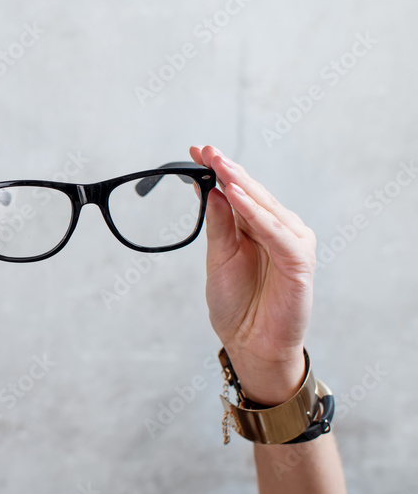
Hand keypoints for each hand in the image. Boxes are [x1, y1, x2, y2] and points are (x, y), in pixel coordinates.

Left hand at [190, 146, 316, 404]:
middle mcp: (277, 230)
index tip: (195, 151)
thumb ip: (218, 224)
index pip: (237, 191)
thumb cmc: (236, 303)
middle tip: (206, 151)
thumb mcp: (218, 257)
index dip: (218, 170)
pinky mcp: (299, 261)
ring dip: (243, 186)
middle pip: (252, 193)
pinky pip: (277, 232)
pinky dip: (257, 213)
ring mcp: (291, 243)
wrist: (250, 343)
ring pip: (267, 207)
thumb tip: (211, 190)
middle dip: (229, 170)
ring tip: (221, 168)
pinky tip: (236, 196)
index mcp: (256, 227)